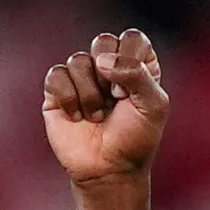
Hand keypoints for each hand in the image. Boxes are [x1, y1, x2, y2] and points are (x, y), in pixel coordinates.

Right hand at [42, 29, 167, 188]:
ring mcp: (82, 78)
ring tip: (97, 117)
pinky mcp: (57, 91)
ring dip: (90, 95)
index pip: (133, 38)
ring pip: (79, 61)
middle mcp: (109, 67)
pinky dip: (69, 99)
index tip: (132, 92)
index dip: (131, 61)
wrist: (108, 171)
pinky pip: (56, 76)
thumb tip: (102, 60)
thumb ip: (137, 74)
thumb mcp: (153, 106)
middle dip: (109, 76)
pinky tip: (77, 118)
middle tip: (115, 101)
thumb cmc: (135, 140)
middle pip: (103, 42)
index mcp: (137, 66)